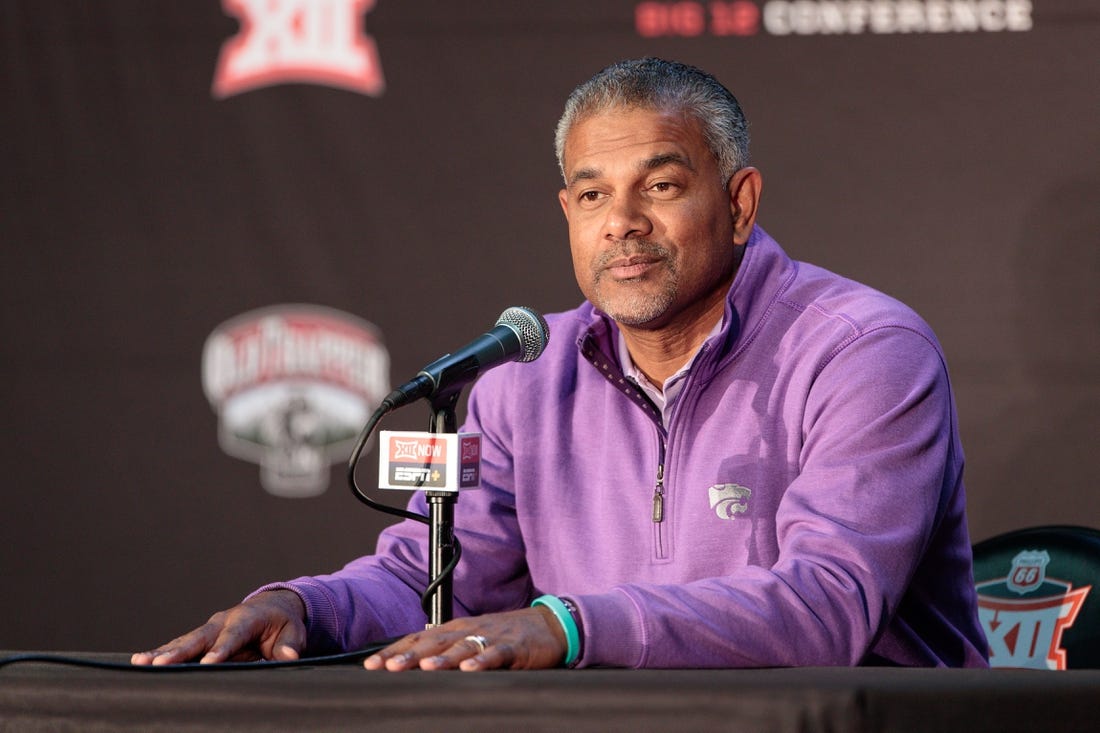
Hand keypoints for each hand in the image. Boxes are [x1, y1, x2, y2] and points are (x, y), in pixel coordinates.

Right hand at [130, 590, 306, 665]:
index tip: (209, 663)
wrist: (273, 607)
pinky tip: (140, 662)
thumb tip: (290, 656)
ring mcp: (210, 628)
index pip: (233, 636)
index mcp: (247, 619)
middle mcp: (223, 621)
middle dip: (179, 652)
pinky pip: (180, 645)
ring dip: (162, 653)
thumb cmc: (283, 624)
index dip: (221, 650)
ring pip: (184, 641)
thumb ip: (290, 646)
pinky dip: (161, 653)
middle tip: (159, 664)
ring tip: (140, 663)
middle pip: (200, 638)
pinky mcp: (202, 637)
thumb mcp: (294, 633)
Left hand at [364, 606, 566, 671]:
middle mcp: (468, 630)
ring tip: (424, 667)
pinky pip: (496, 654)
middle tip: (386, 667)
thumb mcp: (471, 641)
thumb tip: (412, 669)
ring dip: (442, 657)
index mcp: (454, 630)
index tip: (370, 665)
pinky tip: (471, 669)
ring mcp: (491, 637)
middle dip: (409, 655)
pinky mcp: (514, 647)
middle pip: (433, 642)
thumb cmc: (505, 636)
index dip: (394, 651)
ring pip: (462, 647)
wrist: (548, 626)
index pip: (417, 639)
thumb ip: (445, 652)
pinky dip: (483, 661)